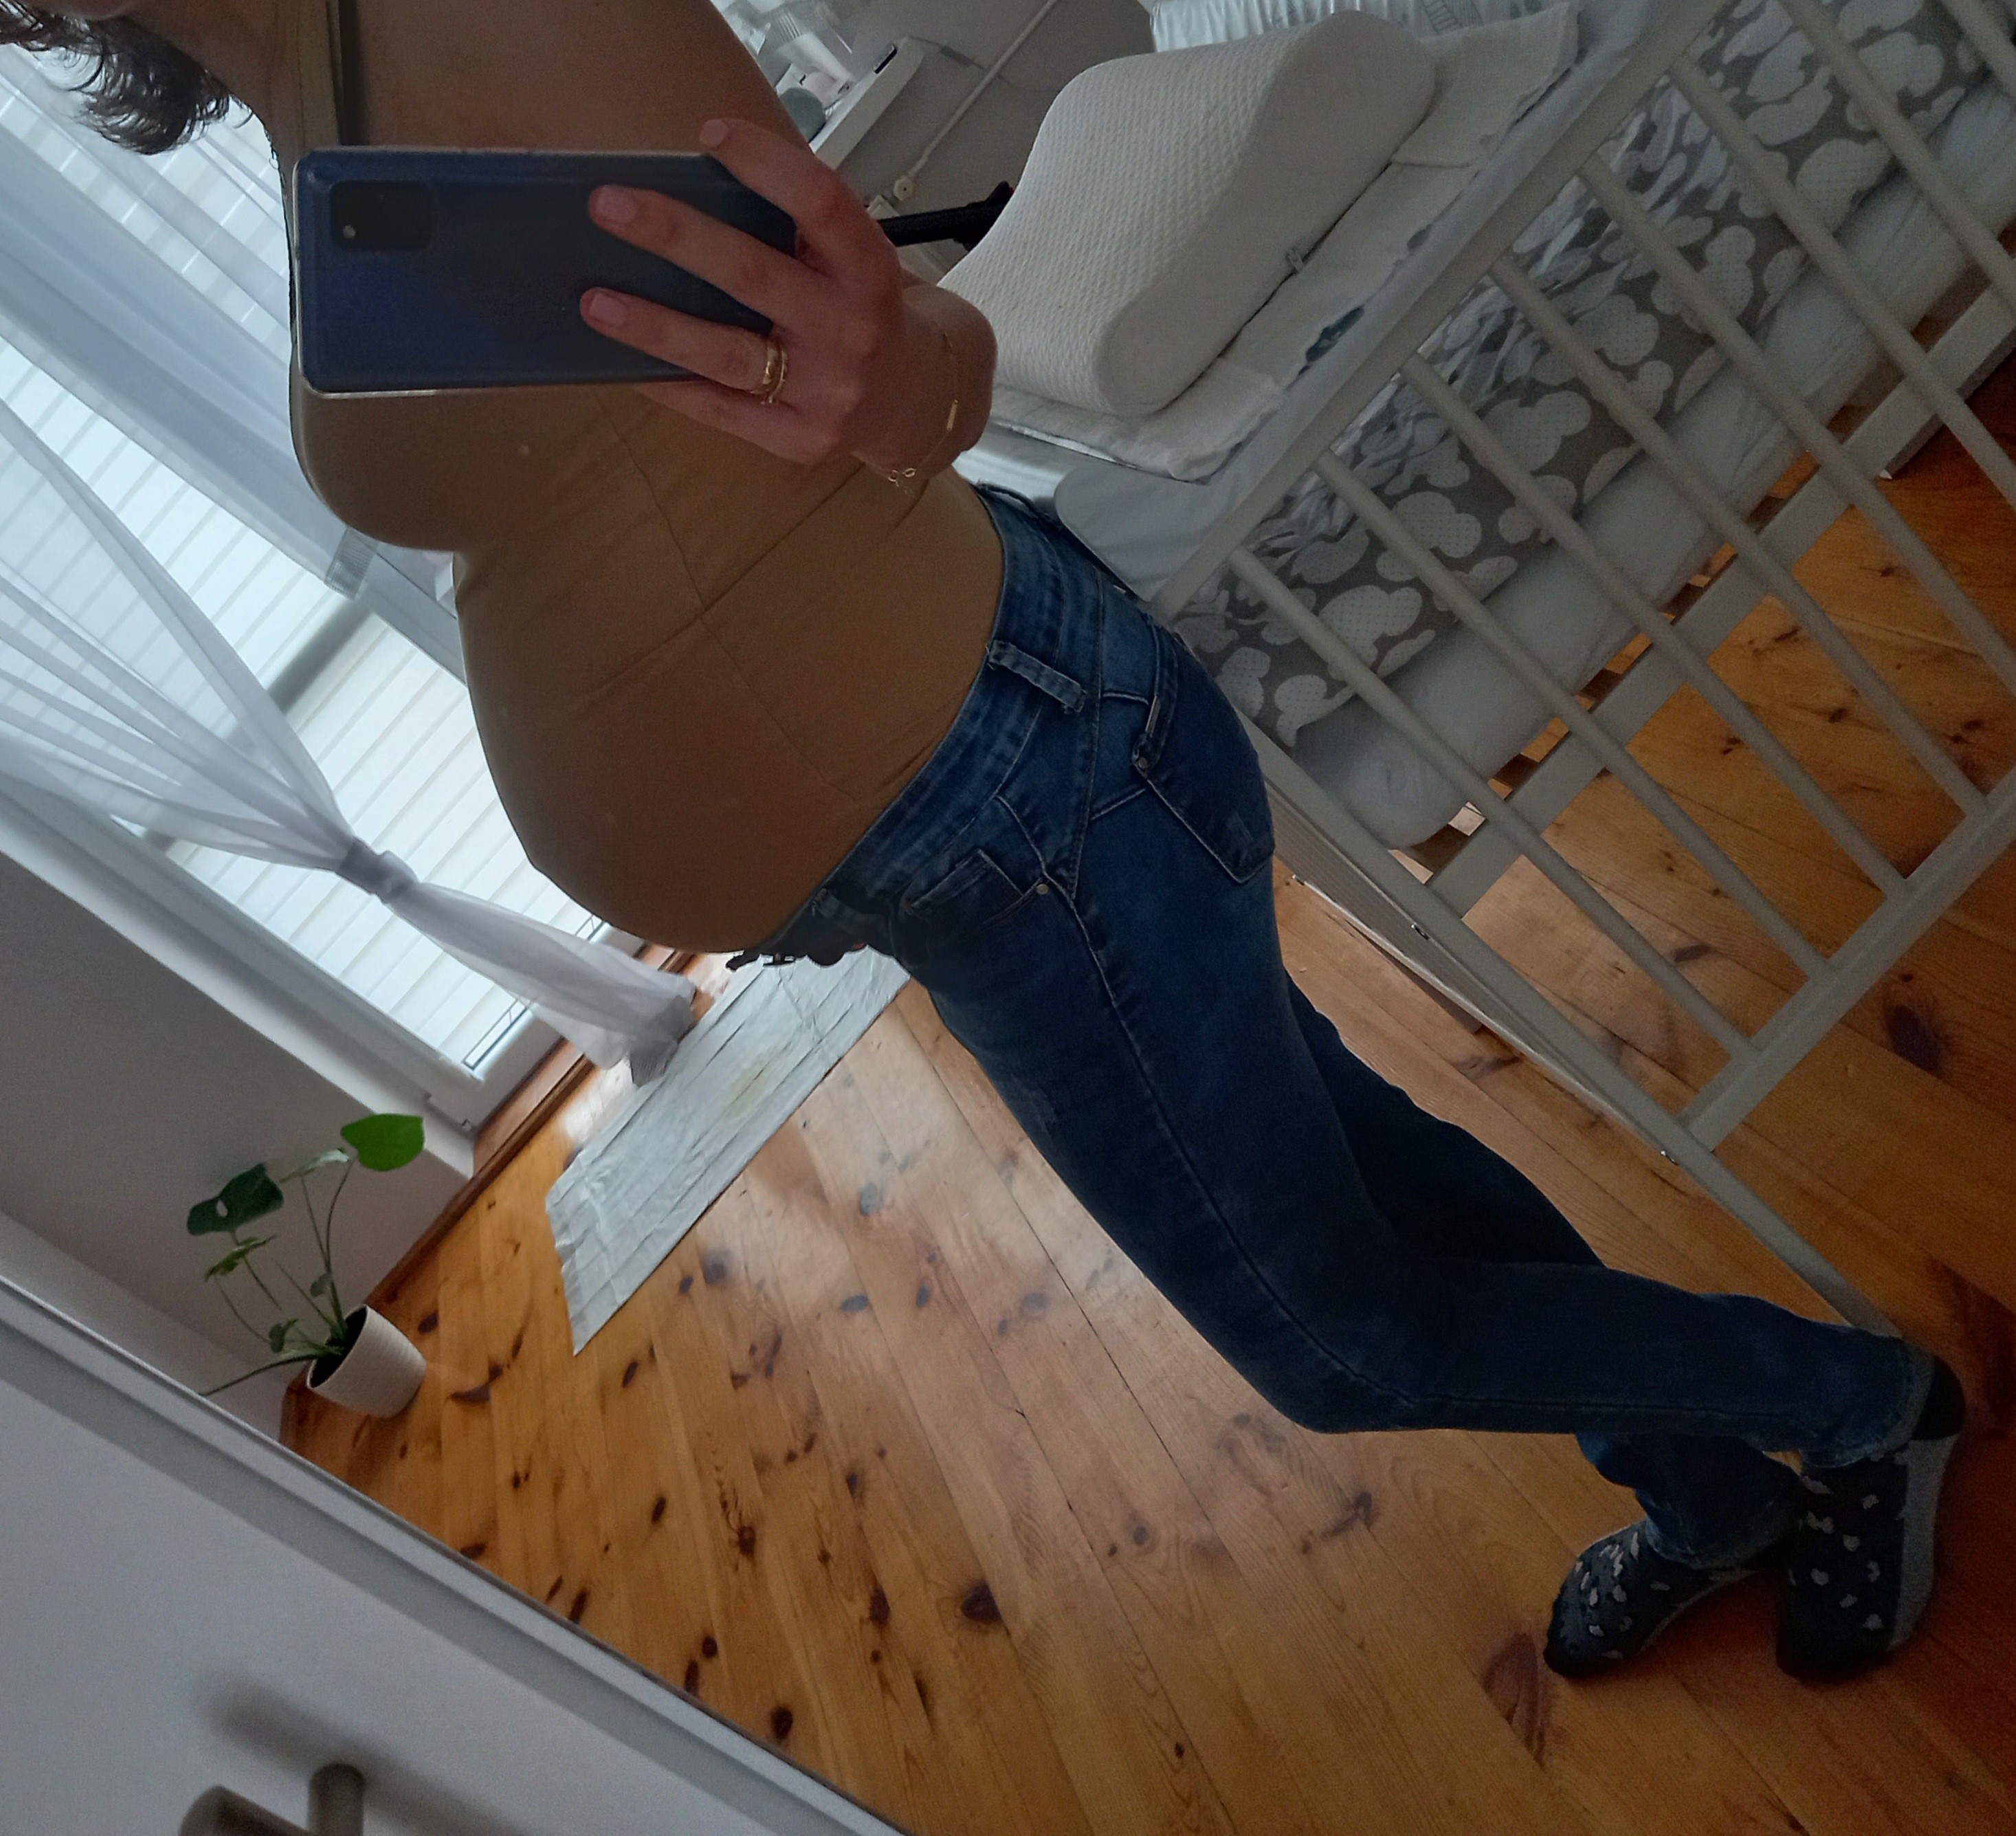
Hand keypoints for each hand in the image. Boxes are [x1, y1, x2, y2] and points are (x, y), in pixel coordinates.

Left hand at [580, 118, 942, 469]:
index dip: (766, 164)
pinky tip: (627, 364)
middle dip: (676, 236)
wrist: (911, 401)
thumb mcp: (852, 261)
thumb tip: (684, 192)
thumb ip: (795, 231)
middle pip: (754, 275)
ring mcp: (827, 391)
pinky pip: (722, 410)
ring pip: (727, 353)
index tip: (709, 134)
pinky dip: (671, 385)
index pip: (820, 203)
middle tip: (607, 206)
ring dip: (655, 325)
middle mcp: (852, 329)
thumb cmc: (859, 310)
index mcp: (870, 268)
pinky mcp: (800, 439)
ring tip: (594, 301)